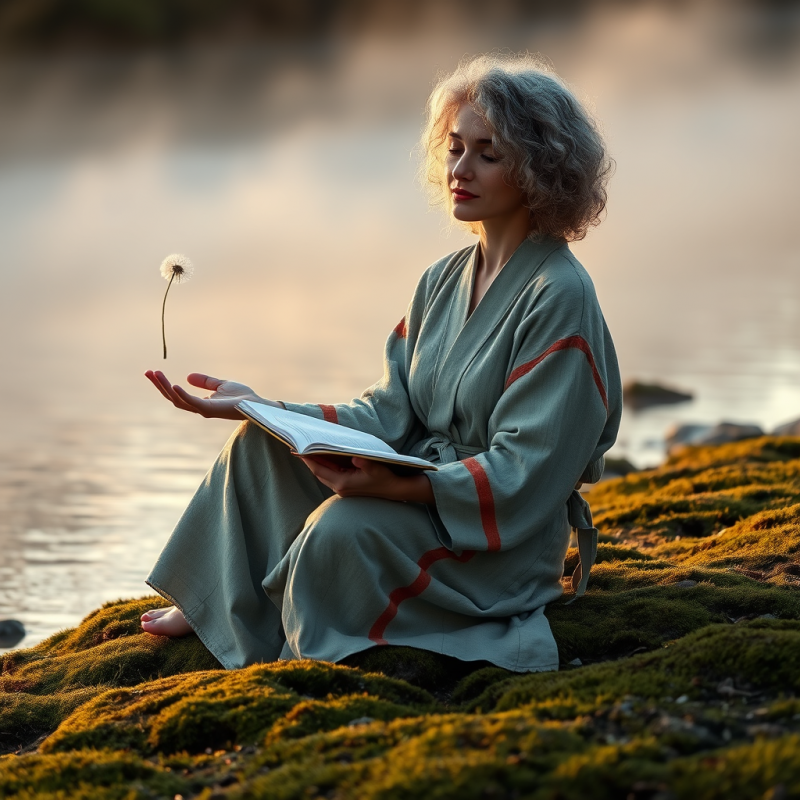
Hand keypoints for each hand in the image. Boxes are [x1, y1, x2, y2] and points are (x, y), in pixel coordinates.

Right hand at [145, 370, 280, 419]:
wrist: (256, 404)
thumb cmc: (242, 397)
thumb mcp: (221, 384)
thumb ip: (205, 381)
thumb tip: (187, 376)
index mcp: (200, 403)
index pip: (177, 394)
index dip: (164, 385)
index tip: (152, 372)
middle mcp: (199, 408)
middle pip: (173, 397)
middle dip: (159, 385)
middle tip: (147, 372)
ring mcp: (204, 410)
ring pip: (179, 400)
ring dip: (166, 387)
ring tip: (156, 374)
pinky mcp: (210, 410)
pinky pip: (192, 403)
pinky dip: (183, 395)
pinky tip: (174, 385)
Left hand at [300, 456, 433, 503]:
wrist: (396, 491)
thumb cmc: (386, 478)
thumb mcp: (377, 468)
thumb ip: (365, 463)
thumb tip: (356, 457)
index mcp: (343, 483)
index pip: (319, 470)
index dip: (307, 459)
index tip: (297, 449)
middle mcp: (340, 487)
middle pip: (318, 472)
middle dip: (308, 459)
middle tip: (297, 446)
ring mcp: (343, 488)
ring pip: (323, 474)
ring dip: (315, 462)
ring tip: (306, 449)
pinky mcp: (347, 487)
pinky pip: (330, 474)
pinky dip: (324, 466)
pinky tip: (323, 456)